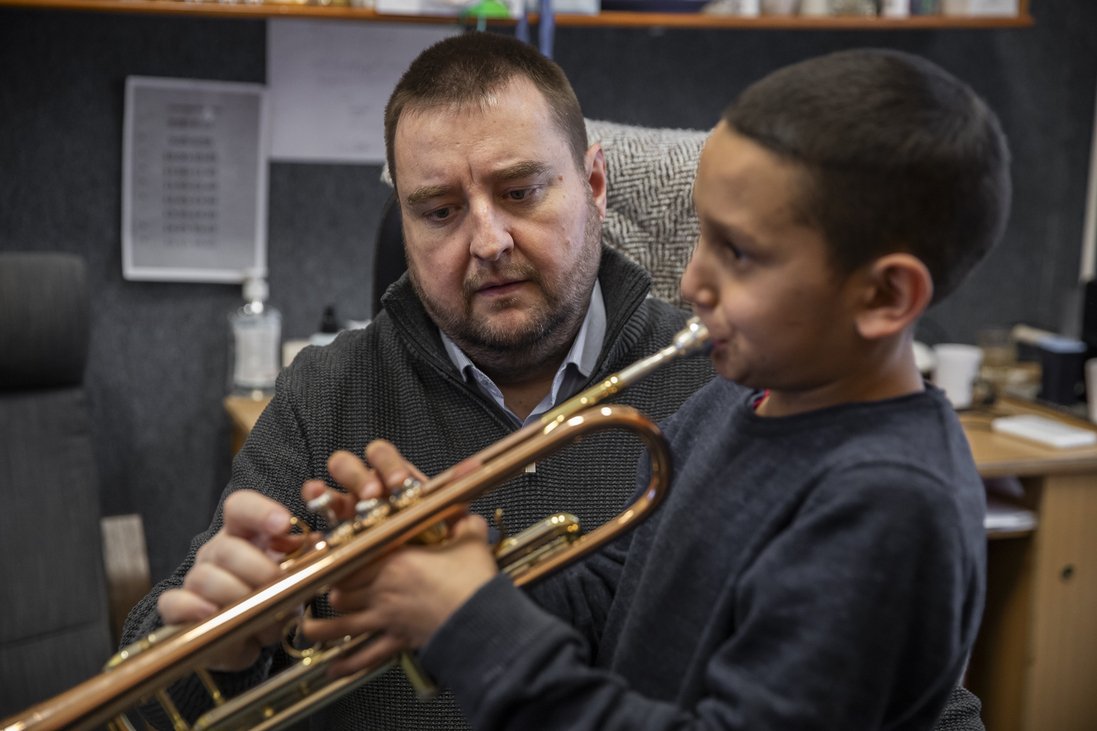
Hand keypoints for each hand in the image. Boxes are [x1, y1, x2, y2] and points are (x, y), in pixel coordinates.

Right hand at [157, 490, 300, 670]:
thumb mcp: (295, 577)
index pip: (241, 507)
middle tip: (278, 585)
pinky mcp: (179, 608)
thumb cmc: (274, 596)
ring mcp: (195, 578)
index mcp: (245, 534)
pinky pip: (174, 602)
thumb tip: (318, 544)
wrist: (248, 633)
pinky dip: (193, 609)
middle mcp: (217, 551)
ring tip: (258, 612)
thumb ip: (306, 560)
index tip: (283, 524)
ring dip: (237, 597)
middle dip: (257, 569)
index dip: (260, 511)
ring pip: (205, 577)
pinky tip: (213, 614)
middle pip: (227, 548)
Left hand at [299, 440, 494, 677]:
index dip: (338, 557)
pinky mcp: (398, 640)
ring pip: (342, 624)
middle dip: (330, 589)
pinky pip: (367, 655)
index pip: (353, 557)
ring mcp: (387, 617)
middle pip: (341, 589)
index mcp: (395, 561)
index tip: (329, 553)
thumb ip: (465, 525)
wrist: (482, 620)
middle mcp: (383, 590)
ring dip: (322, 627)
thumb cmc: (474, 583)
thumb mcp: (470, 543)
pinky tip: (333, 670)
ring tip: (307, 628)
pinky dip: (348, 665)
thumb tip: (470, 517)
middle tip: (322, 587)